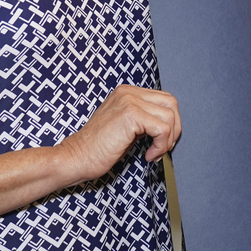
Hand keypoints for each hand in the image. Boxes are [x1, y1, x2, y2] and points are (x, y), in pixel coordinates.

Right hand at [57, 84, 180, 183]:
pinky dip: (161, 145)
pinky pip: (163, 129)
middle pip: (171, 103)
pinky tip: (149, 155)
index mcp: (127, 92)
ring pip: (170, 116)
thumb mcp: (125, 126)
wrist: (77, 157)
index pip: (163, 100)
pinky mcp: (131, 114)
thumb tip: (169, 125)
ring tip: (154, 153)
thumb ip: (144, 119)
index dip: (169, 122)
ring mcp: (129, 101)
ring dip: (167, 140)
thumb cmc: (99, 148)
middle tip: (163, 148)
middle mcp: (128, 92)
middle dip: (174, 129)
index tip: (162, 141)